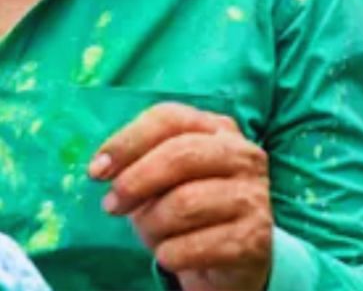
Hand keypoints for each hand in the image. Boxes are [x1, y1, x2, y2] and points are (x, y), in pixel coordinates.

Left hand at [92, 103, 272, 290]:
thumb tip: (102, 168)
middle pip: (181, 154)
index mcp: (220, 131)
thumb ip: (138, 163)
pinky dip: (168, 255)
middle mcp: (245, 156)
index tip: (96, 172)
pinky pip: (190, 247)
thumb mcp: (163, 179)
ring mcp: (254, 196)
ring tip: (154, 234)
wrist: (229, 255)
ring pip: (184, 204)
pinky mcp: (254, 237)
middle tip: (112, 206)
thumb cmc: (188, 206)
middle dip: (134, 182)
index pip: (171, 118)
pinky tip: (175, 254)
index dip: (128, 141)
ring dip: (152, 226)